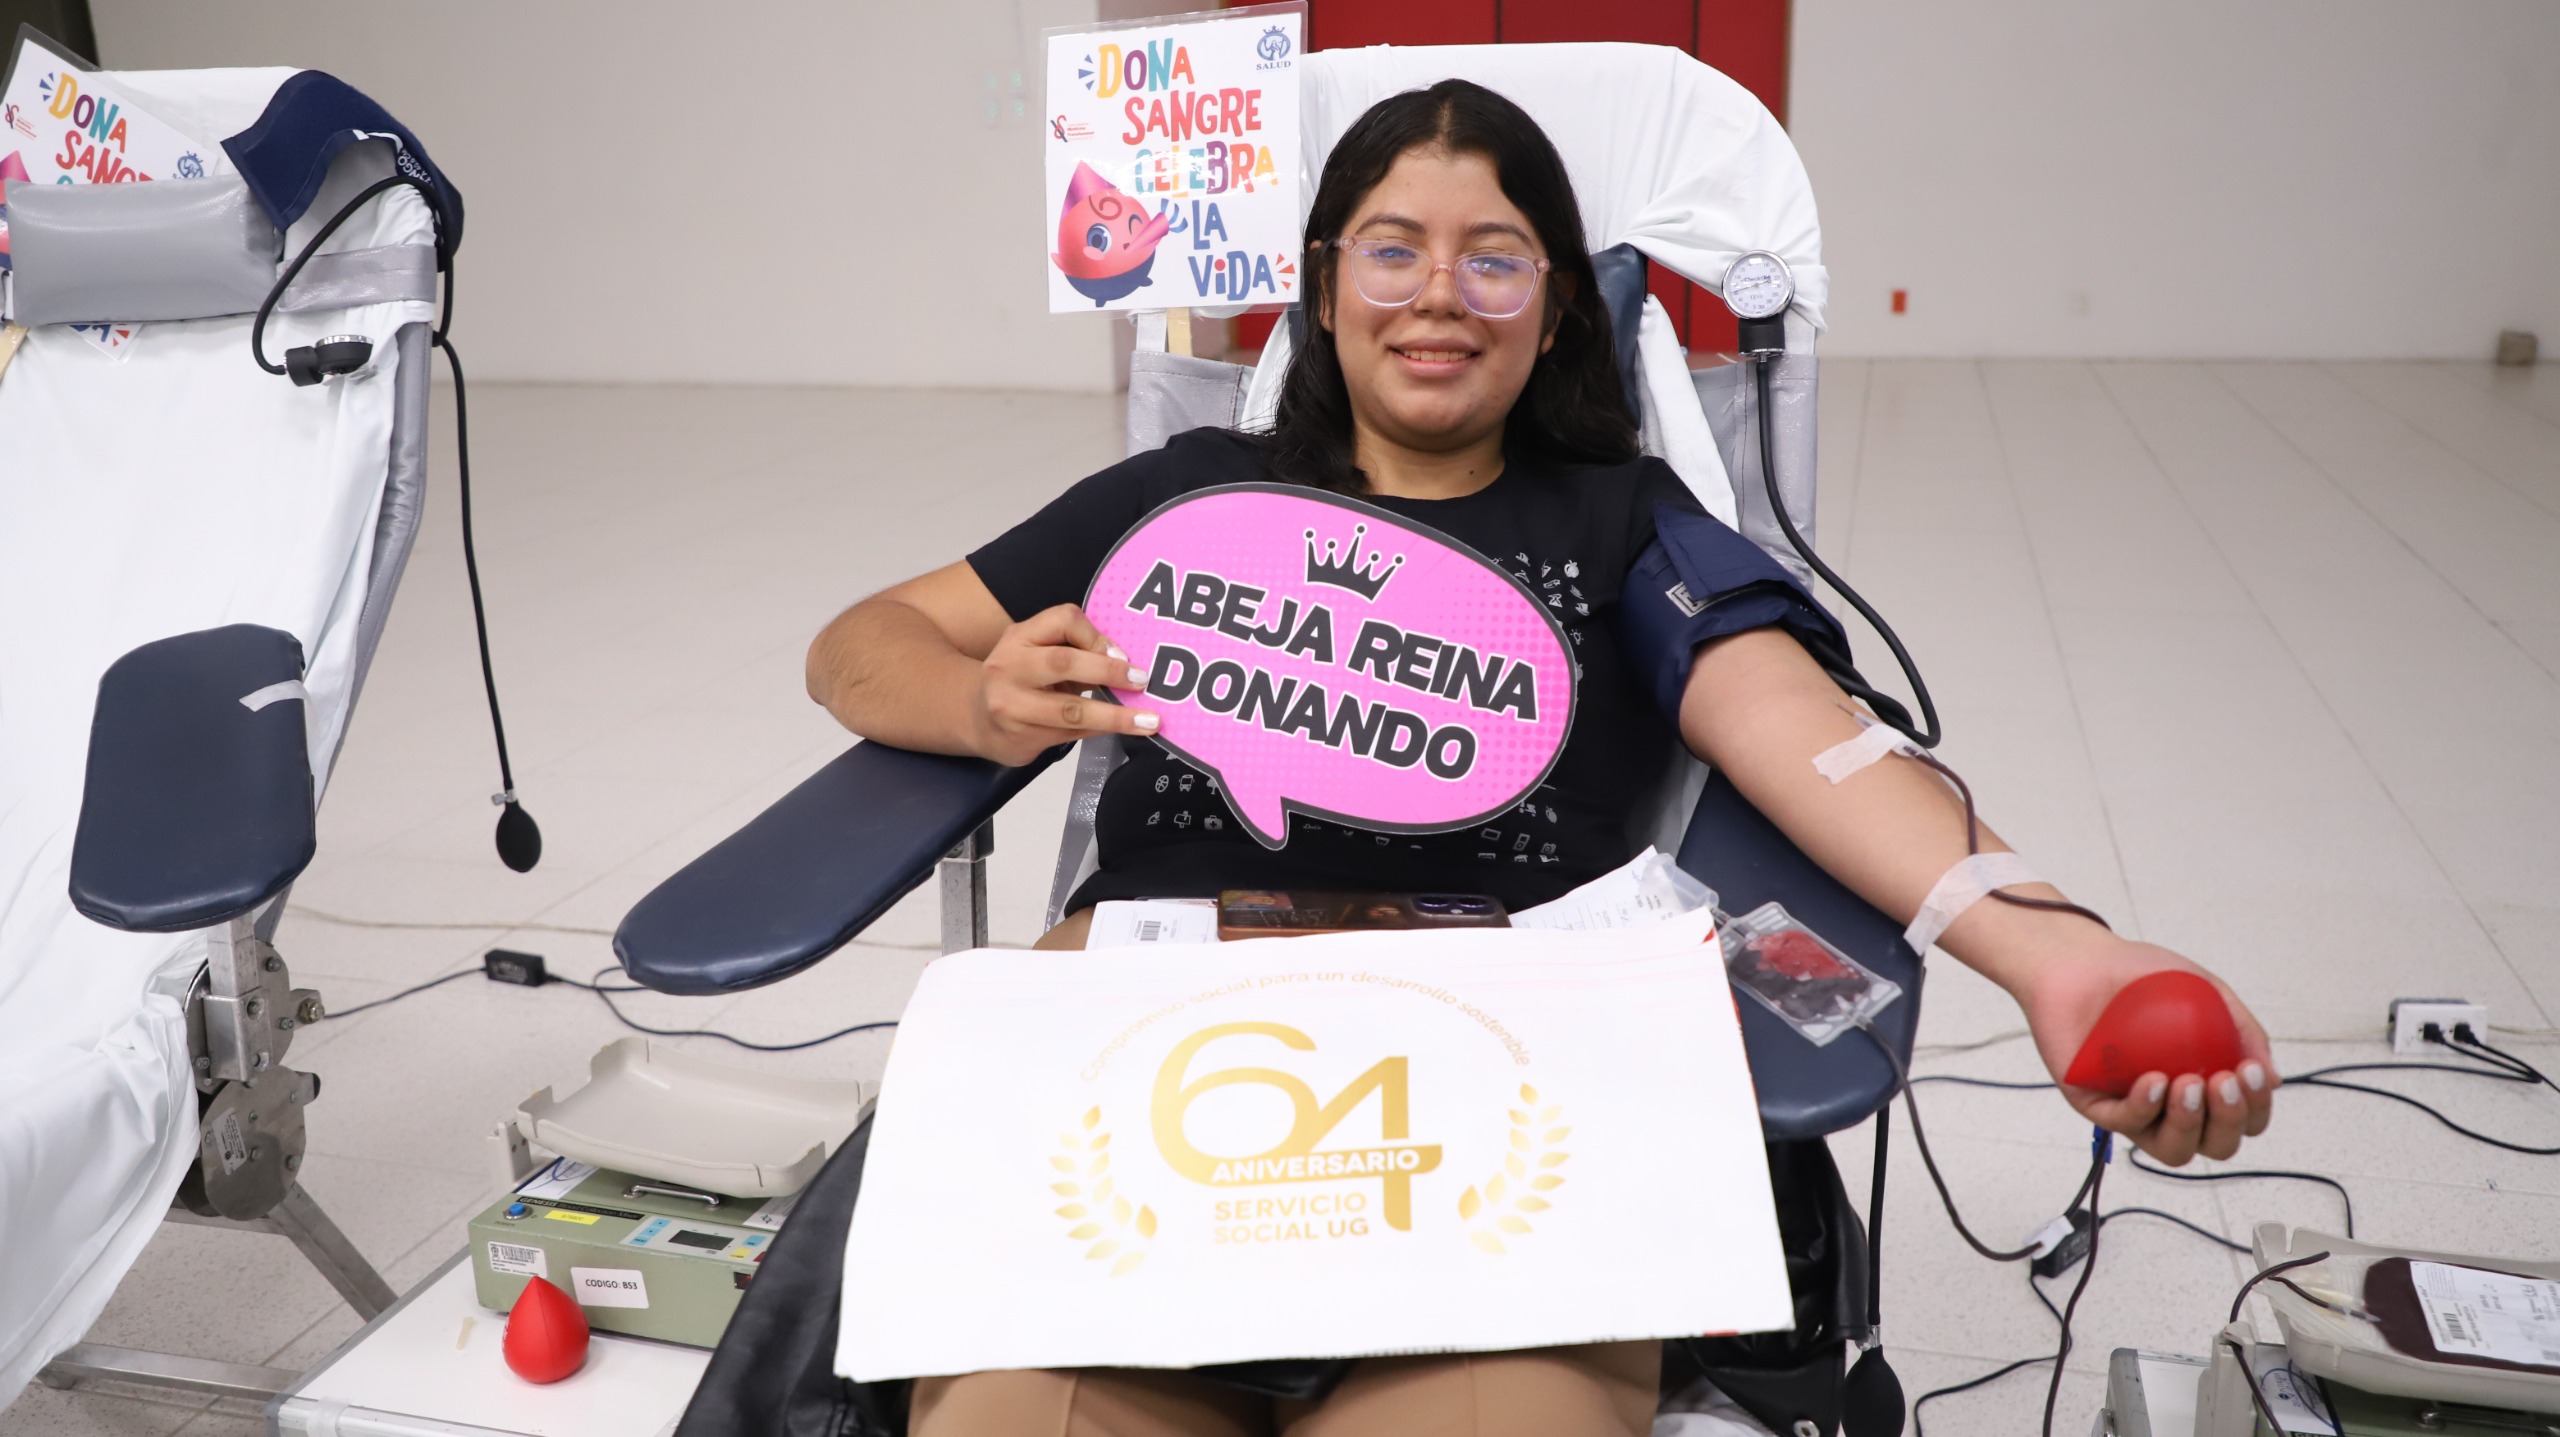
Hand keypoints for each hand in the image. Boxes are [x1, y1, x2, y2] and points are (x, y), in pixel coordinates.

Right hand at [970, 604, 1157, 765]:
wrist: (976, 719)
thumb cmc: (1019, 680)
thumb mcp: (1036, 652)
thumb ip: (1073, 650)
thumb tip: (1126, 662)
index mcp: (1018, 636)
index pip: (1063, 619)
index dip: (1097, 636)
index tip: (1124, 654)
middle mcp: (1009, 666)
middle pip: (1063, 662)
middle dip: (1108, 671)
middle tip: (1142, 681)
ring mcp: (1011, 705)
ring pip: (1070, 709)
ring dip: (1114, 716)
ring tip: (1147, 720)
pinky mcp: (1020, 737)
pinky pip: (1070, 733)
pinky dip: (1100, 730)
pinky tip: (1121, 730)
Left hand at [2012, 935, 2276, 1163]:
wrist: (2081, 959)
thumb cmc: (2144, 976)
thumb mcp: (2207, 992)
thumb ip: (2242, 1029)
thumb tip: (2272, 1079)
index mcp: (2205, 1086)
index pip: (2243, 1121)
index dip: (2255, 1109)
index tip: (2250, 1072)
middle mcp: (2173, 1107)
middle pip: (2216, 1145)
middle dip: (2228, 1122)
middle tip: (2221, 1081)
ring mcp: (2134, 1109)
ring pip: (2172, 1149)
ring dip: (2189, 1124)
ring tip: (2188, 1084)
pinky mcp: (2094, 1104)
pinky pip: (2124, 1123)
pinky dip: (2144, 1108)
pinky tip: (2154, 1081)